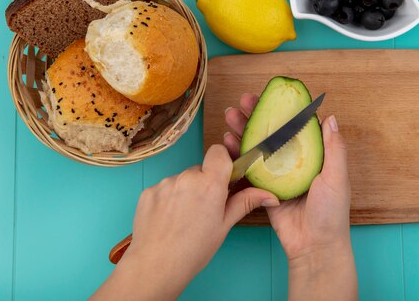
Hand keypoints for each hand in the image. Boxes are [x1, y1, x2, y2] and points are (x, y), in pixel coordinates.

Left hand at [91, 145, 278, 300]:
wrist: (156, 267)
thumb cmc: (194, 250)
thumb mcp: (224, 225)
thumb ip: (245, 202)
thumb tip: (270, 196)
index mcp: (210, 184)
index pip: (218, 152)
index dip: (222, 162)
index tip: (223, 178)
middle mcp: (187, 177)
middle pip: (200, 169)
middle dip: (204, 183)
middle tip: (204, 208)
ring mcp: (165, 183)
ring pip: (182, 180)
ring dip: (186, 191)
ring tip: (184, 218)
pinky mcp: (148, 191)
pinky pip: (164, 188)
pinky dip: (168, 199)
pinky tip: (168, 220)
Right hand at [225, 93, 356, 300]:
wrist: (314, 246)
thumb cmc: (331, 213)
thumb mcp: (336, 177)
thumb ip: (333, 148)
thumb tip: (330, 116)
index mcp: (312, 156)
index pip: (294, 126)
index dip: (280, 110)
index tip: (268, 96)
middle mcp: (293, 162)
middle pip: (271, 133)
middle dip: (256, 116)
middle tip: (242, 101)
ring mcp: (276, 175)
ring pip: (257, 147)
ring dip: (243, 131)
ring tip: (230, 116)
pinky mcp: (263, 189)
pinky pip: (248, 169)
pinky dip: (237, 155)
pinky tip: (227, 143)